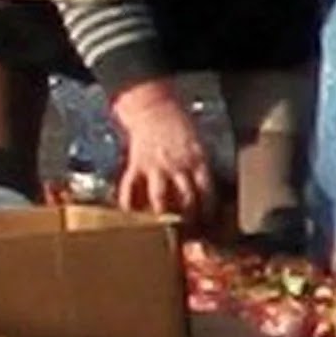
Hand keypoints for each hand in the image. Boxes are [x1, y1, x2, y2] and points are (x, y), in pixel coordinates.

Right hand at [108, 80, 215, 223]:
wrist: (154, 109)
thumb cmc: (179, 127)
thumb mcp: (199, 144)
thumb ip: (201, 167)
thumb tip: (207, 191)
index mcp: (196, 160)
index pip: (207, 191)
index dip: (208, 209)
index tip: (207, 219)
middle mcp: (177, 165)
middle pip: (186, 198)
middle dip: (188, 217)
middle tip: (187, 227)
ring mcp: (155, 165)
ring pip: (159, 197)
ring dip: (162, 213)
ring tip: (162, 223)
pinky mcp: (136, 164)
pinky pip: (130, 186)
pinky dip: (127, 202)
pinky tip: (130, 212)